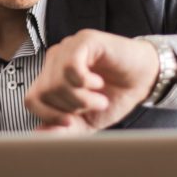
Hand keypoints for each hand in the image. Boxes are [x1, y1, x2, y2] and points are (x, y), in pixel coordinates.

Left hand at [24, 30, 160, 132]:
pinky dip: (85, 82)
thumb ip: (63, 130)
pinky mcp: (84, 40)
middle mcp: (55, 60)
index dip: (48, 115)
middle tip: (93, 106)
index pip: (32, 99)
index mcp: (51, 77)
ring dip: (82, 98)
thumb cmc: (115, 96)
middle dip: (70, 108)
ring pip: (56, 81)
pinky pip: (71, 66)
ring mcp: (68, 48)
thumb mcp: (87, 121)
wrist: (144, 79)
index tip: (71, 122)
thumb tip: (39, 136)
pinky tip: (98, 82)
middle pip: (44, 92)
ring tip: (100, 97)